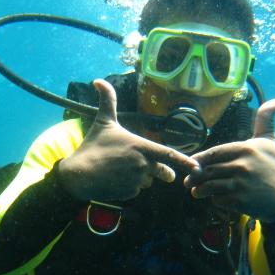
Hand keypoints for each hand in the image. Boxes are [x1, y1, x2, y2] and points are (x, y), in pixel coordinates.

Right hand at [58, 79, 198, 201]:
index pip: (169, 154)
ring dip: (141, 178)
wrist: (77, 175)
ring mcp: (136, 180)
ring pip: (147, 181)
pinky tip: (116, 182)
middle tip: (167, 175)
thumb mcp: (102, 122)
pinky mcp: (129, 193)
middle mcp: (142, 164)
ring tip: (122, 172)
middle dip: (164, 173)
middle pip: (162, 171)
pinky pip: (135, 191)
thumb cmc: (91, 147)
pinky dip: (129, 188)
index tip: (197, 167)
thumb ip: (107, 101)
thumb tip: (98, 80)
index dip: (185, 161)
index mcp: (140, 146)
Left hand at [184, 99, 274, 220]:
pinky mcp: (241, 201)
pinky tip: (217, 199)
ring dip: (201, 190)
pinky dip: (215, 201)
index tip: (191, 164)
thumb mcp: (270, 141)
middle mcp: (243, 165)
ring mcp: (242, 183)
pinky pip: (219, 200)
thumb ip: (266, 119)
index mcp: (246, 149)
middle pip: (209, 170)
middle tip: (189, 182)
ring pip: (211, 185)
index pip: (214, 153)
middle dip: (196, 177)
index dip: (199, 160)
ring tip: (197, 192)